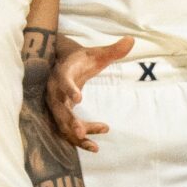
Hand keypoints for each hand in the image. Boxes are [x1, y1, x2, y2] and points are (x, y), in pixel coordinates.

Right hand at [50, 35, 133, 150]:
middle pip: (60, 109)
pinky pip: (66, 130)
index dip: (70, 89)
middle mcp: (55, 92)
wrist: (62, 65)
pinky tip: (94, 147)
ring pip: (62, 124)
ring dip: (76, 136)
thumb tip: (132, 40)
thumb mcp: (96, 54)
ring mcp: (56, 106)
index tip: (79, 98)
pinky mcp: (60, 115)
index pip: (64, 81)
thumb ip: (113, 50)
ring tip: (94, 146)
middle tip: (81, 130)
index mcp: (62, 74)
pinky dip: (78, 140)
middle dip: (69, 121)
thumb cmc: (82, 60)